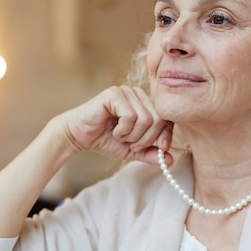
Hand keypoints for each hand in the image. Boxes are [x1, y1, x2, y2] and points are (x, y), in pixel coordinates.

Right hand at [56, 86, 173, 164]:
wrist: (79, 137)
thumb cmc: (105, 139)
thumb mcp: (133, 150)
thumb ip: (151, 153)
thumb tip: (171, 159)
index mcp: (145, 103)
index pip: (167, 117)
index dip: (166, 135)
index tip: (160, 148)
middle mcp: (138, 94)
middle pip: (158, 119)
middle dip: (146, 139)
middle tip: (132, 144)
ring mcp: (126, 91)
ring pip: (145, 119)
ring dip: (133, 136)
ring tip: (120, 136)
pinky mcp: (114, 94)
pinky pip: (130, 116)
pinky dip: (123, 130)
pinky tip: (114, 131)